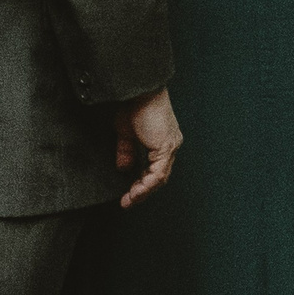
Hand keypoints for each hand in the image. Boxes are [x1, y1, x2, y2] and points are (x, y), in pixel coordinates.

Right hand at [113, 90, 180, 208]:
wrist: (139, 92)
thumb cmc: (133, 106)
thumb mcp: (125, 133)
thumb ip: (126, 151)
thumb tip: (123, 168)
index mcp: (162, 141)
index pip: (155, 168)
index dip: (142, 183)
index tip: (128, 193)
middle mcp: (170, 145)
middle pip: (159, 176)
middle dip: (142, 191)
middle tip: (128, 201)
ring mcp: (170, 146)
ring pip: (160, 177)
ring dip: (143, 191)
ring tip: (129, 200)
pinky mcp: (166, 147)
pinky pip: (159, 173)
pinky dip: (147, 184)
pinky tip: (135, 192)